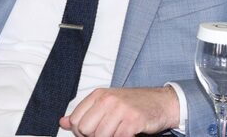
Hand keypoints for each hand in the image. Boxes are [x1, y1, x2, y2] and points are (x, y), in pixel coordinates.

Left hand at [59, 86, 179, 136]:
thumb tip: (64, 121)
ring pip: (100, 136)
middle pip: (85, 129)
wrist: (162, 102)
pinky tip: (127, 134)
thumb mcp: (107, 104)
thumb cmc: (134, 104)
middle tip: (107, 134)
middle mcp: (108, 99)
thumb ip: (85, 113)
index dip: (81, 132)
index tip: (91, 133)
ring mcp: (121, 109)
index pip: (76, 119)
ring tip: (118, 132)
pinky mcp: (133, 120)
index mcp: (98, 95)